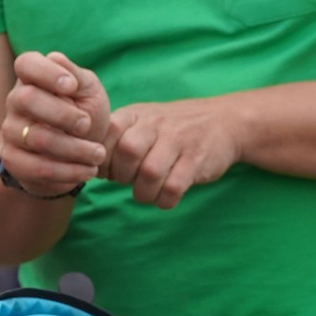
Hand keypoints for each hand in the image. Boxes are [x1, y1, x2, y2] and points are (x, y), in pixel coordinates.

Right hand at [0, 51, 110, 195]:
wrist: (77, 154)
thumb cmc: (84, 114)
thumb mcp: (88, 91)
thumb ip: (76, 75)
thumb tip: (55, 58)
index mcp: (33, 77)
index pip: (26, 64)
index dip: (47, 72)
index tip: (72, 86)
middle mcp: (15, 101)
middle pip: (26, 99)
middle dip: (63, 114)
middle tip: (87, 125)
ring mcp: (11, 131)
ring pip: (37, 138)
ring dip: (75, 149)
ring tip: (98, 154)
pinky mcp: (13, 160)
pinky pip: (38, 167)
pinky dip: (69, 171)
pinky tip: (87, 169)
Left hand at [103, 91, 252, 208]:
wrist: (224, 121)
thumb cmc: (174, 127)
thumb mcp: (144, 120)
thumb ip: (117, 137)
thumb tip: (90, 166)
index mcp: (138, 114)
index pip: (108, 132)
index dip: (103, 158)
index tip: (109, 171)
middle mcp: (157, 124)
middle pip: (128, 152)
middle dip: (123, 176)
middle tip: (129, 181)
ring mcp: (179, 141)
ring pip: (150, 174)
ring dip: (143, 193)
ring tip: (146, 193)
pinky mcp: (197, 161)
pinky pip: (174, 188)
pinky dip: (164, 200)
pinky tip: (165, 197)